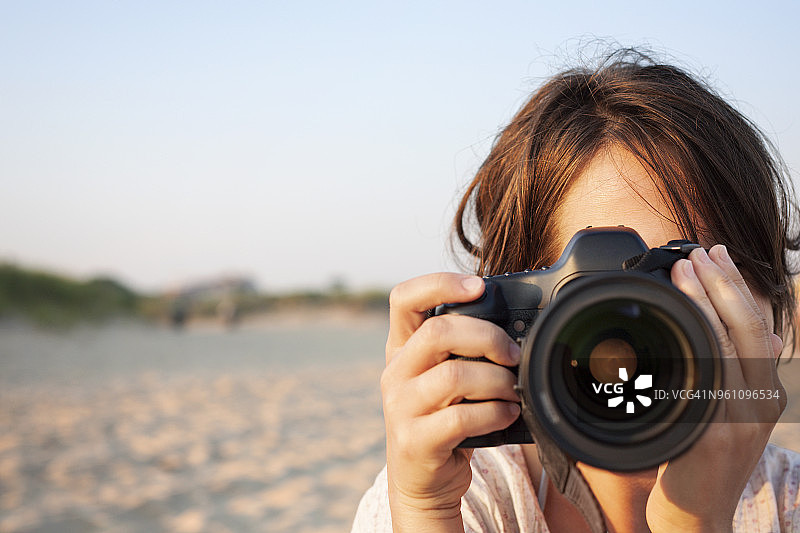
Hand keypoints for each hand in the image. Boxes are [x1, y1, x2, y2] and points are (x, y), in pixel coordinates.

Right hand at [381, 273, 520, 531]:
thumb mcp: (444, 377)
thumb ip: (464, 350)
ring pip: (453, 376)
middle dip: (486, 337)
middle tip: (513, 353)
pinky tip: (508, 414)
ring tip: (514, 390)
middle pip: (437, 332)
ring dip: (496, 381)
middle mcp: (395, 373)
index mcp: (402, 347)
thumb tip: (518, 326)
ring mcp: (400, 408)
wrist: (423, 480)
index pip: (404, 298)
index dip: (439, 283)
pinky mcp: (415, 441)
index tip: (478, 286)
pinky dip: (494, 413)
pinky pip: (460, 418)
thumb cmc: (445, 417)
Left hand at [646, 245, 785, 531]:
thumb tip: (756, 334)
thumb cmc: (706, 465)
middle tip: (698, 252)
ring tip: (684, 271)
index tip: (718, 255)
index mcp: (762, 395)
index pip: (756, 329)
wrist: (699, 520)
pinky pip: (700, 382)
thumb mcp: (731, 416)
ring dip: (703, 305)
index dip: (738, 288)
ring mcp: (733, 421)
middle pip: (746, 331)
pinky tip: (673, 322)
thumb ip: (738, 376)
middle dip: (722, 285)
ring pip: (724, 348)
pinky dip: (689, 346)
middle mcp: (756, 405)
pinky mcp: (707, 438)